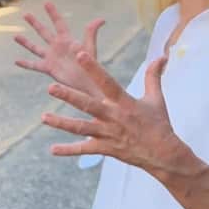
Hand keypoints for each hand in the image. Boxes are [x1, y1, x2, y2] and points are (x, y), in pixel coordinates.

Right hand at [15, 2, 104, 96]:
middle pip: (43, 32)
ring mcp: (52, 57)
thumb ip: (91, 32)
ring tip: (15, 36)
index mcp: (67, 39)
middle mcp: (57, 47)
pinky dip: (25, 64)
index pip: (58, 23)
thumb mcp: (89, 47)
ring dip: (25, 42)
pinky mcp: (48, 68)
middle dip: (34, 23)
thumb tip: (101, 19)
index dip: (53, 13)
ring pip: (35, 48)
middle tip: (25, 14)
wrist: (87, 82)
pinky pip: (34, 65)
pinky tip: (16, 61)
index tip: (47, 2)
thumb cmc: (90, 65)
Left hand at [41, 52, 199, 185]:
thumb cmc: (158, 124)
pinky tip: (53, 150)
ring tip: (44, 117)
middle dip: (69, 96)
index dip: (93, 68)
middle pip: (88, 105)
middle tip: (51, 87)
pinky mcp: (106, 149)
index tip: (79, 54)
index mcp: (124, 102)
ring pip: (81, 128)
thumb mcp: (156, 98)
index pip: (106, 81)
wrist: (163, 154)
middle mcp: (114, 117)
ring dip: (62, 123)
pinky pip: (85, 149)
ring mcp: (109, 134)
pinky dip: (69, 150)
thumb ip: (153, 76)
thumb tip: (162, 56)